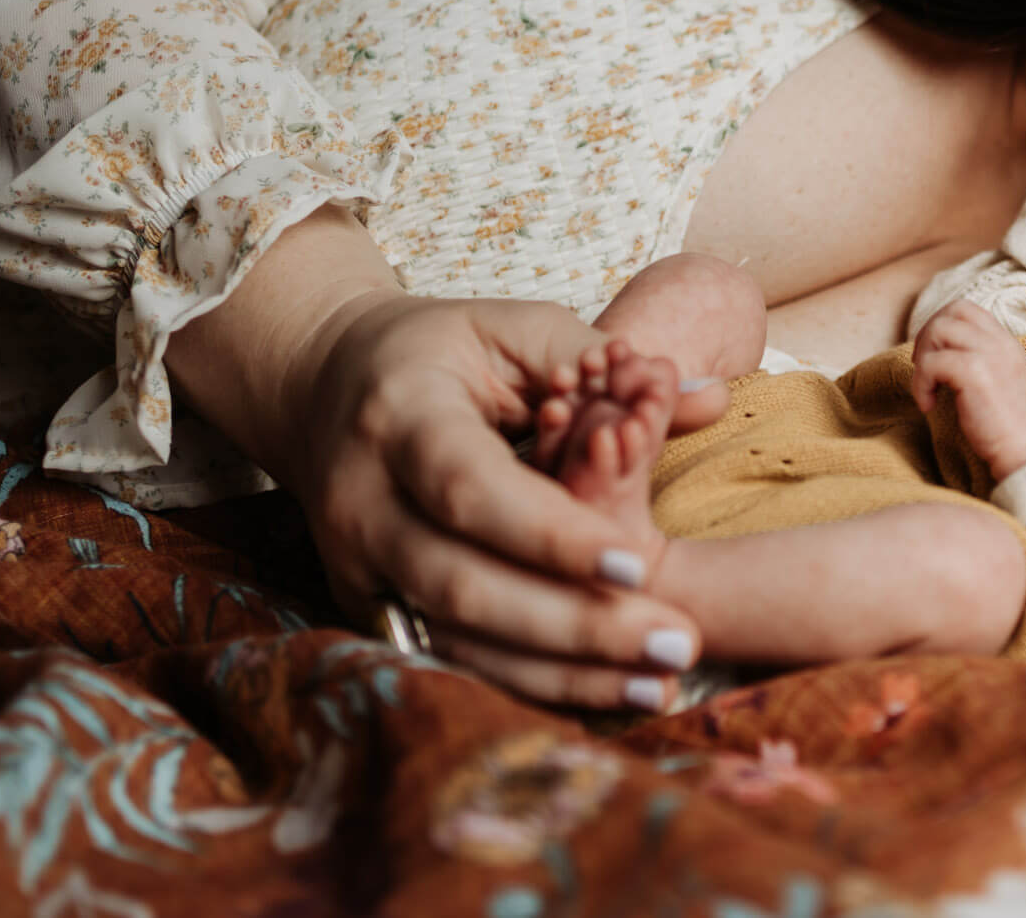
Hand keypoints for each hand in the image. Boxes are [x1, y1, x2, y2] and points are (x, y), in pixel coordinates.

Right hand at [165, 208, 721, 709]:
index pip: (472, 490)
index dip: (551, 535)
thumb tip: (709, 400)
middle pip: (463, 587)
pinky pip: (446, 658)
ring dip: (559, 676)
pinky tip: (601, 696)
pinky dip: (525, 685)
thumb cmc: (436, 351)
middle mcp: (363, 504)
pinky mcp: (366, 605)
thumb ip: (605, 362)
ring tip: (655, 688)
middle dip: (573, 627)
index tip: (637, 565)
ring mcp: (356, 566)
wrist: (316, 384)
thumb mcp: (509, 329)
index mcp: (400, 421)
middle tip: (676, 643)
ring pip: (454, 641)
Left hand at [910, 299, 1025, 478]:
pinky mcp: (974, 373)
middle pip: (951, 311)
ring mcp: (989, 354)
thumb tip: (935, 351)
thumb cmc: (1005, 424)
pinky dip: (920, 384)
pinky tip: (928, 405)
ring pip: (939, 330)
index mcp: (1005, 341)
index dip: (941, 324)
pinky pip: (931, 363)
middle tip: (925, 370)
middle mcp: (999, 342)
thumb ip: (976, 358)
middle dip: (927, 336)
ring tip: (927, 388)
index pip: (966, 308)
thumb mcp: (996, 378)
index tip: (934, 356)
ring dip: (923, 358)